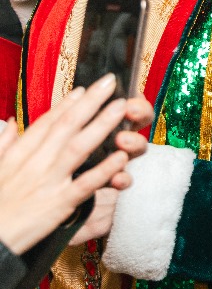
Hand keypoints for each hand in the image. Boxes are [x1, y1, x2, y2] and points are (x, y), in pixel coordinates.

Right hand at [0, 75, 139, 254]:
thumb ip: (3, 145)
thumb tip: (10, 124)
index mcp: (18, 155)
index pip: (45, 123)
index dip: (66, 104)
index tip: (84, 89)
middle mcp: (34, 164)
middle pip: (66, 126)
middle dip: (90, 103)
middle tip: (110, 84)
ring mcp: (48, 183)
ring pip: (79, 147)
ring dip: (102, 125)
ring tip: (122, 108)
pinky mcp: (58, 204)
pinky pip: (85, 184)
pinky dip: (103, 170)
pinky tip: (120, 157)